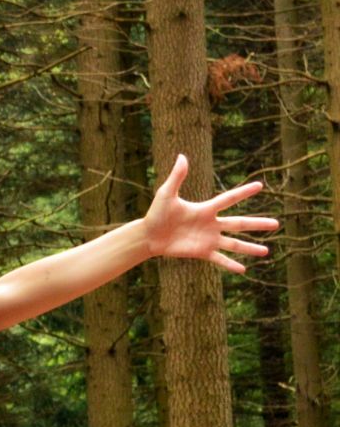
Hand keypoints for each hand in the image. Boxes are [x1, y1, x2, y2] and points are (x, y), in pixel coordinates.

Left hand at [142, 154, 275, 273]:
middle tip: (276, 224)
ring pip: (233, 244)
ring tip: (266, 251)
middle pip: (239, 223)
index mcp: (205, 209)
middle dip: (257, 224)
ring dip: (249, 248)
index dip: (243, 192)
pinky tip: (243, 270)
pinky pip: (219, 259)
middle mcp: (211, 224)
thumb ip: (177, 177)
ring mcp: (208, 239)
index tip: (260, 185)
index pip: (228, 199)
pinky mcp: (201, 252)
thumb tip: (182, 156)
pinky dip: (230, 265)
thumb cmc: (156, 213)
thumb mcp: (166, 194)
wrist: (148, 235)